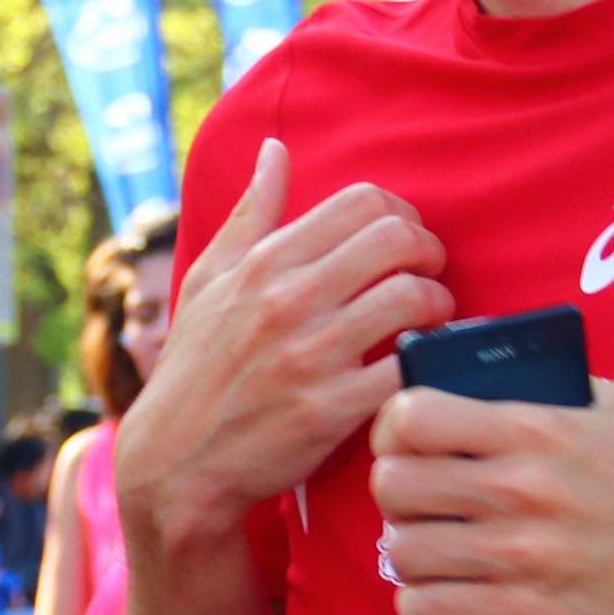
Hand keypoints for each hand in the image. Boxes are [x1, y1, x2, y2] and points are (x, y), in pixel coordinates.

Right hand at [117, 141, 454, 552]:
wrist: (174, 465)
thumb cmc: (195, 369)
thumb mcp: (207, 282)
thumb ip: (248, 213)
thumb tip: (275, 150)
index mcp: (263, 263)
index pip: (362, 203)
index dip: (402, 214)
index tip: (404, 241)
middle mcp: (287, 301)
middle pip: (396, 240)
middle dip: (429, 252)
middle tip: (428, 275)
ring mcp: (311, 356)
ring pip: (412, 298)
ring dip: (439, 306)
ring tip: (431, 320)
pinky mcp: (331, 411)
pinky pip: (406, 368)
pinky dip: (426, 361)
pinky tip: (419, 365)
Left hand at [370, 379, 613, 614]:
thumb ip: (551, 389)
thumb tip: (482, 378)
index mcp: (536, 431)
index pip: (413, 417)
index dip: (393, 429)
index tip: (407, 443)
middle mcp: (521, 492)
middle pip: (392, 486)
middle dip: (395, 492)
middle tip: (418, 501)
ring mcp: (519, 560)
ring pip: (402, 551)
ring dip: (410, 550)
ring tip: (434, 548)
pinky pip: (425, 608)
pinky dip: (423, 601)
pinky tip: (445, 592)